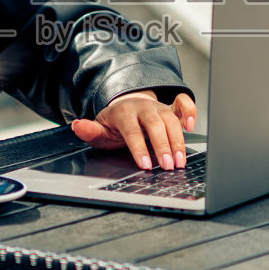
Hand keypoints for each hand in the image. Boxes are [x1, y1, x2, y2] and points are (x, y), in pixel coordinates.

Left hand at [70, 90, 198, 169]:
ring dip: (178, 141)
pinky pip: (183, 103)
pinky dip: (190, 111)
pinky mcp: (170, 107)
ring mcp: (158, 106)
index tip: (144, 165)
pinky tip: (191, 127)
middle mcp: (143, 107)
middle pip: (155, 125)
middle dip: (162, 146)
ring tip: (180, 161)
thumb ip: (89, 131)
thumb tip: (77, 125)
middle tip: (168, 166)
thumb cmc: (114, 124)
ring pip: (171, 120)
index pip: (132, 130)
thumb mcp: (99, 130)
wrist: (126, 106)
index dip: (139, 148)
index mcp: (123, 112)